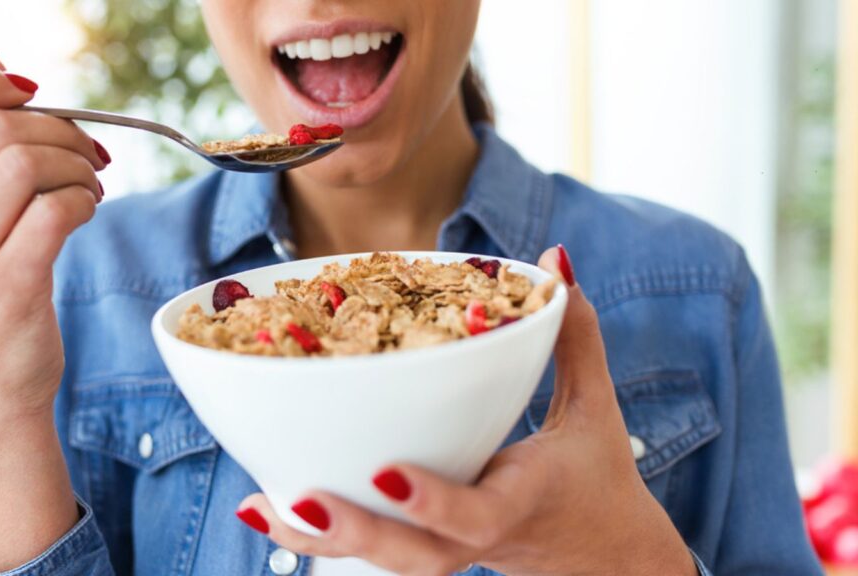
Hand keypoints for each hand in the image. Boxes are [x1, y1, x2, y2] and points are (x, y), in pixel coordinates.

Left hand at [235, 246, 696, 575]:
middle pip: (415, 554)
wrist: (604, 558)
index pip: (477, 512)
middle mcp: (477, 536)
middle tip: (302, 499)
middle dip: (357, 532)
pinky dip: (319, 537)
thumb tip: (554, 261)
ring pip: (383, 563)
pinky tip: (267, 510)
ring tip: (258, 508)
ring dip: (320, 540)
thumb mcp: (595, 406)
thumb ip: (575, 335)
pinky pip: (373, 552)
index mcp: (520, 499)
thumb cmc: (596, 476)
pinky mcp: (427, 548)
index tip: (386, 471)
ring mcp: (449, 551)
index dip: (433, 498)